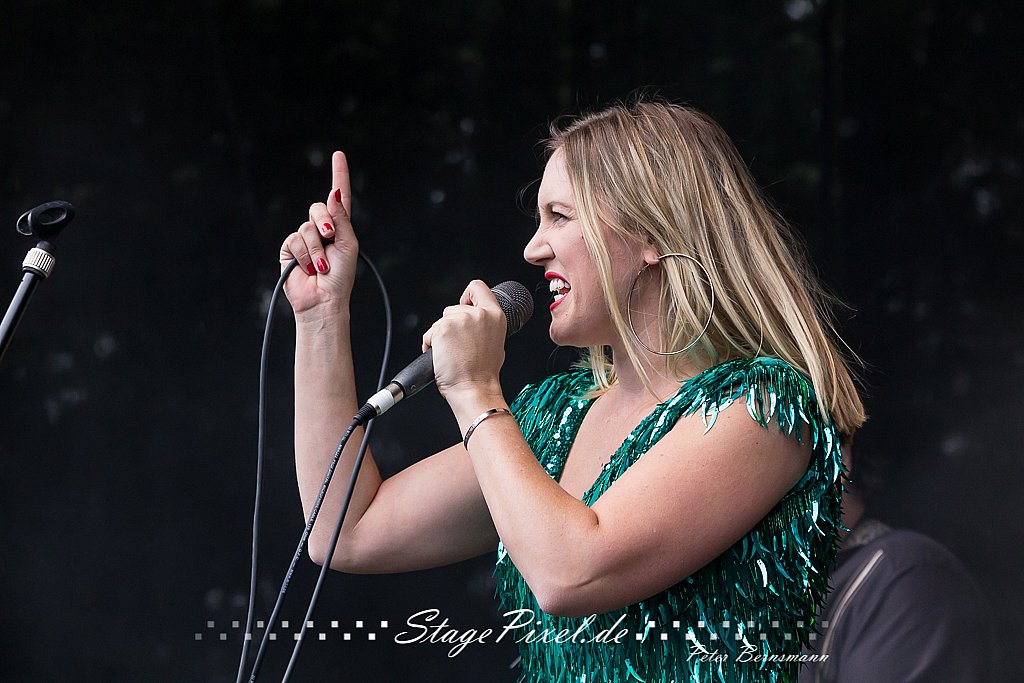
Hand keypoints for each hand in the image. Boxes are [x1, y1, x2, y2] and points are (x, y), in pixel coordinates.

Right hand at [279, 151, 357, 315]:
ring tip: (321, 266)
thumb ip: (341, 219)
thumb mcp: (348, 245)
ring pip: (306, 227)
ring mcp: (304, 238)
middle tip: (329, 239)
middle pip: (318, 208)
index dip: (339, 175)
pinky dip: (304, 255)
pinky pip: (294, 239)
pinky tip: (309, 268)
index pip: (339, 197)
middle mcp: (321, 229)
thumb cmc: (341, 277)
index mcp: (339, 227)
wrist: (324, 300)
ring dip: (316, 249)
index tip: (339, 155)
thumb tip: (334, 194)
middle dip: (325, 222)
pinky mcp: (289, 248)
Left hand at [422, 280, 507, 402]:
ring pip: (440, 321)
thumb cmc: (483, 373)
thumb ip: (485, 325)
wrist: (474, 389)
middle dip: (451, 325)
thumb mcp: (496, 342)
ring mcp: (459, 320)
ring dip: (440, 336)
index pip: (477, 287)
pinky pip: (429, 334)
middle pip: (454, 307)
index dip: (468, 295)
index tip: (465, 304)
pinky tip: (442, 358)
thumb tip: (473, 320)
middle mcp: (478, 314)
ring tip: (451, 354)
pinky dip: (430, 345)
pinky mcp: (442, 329)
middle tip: (459, 346)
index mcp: (495, 315)